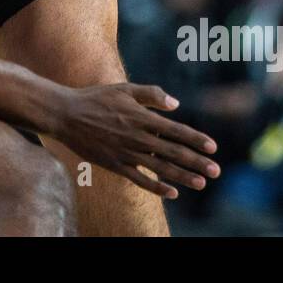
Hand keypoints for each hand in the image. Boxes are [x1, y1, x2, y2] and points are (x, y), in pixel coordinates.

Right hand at [49, 83, 220, 197]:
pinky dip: (157, 187)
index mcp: (141, 117)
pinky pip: (140, 179)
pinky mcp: (115, 165)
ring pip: (160, 169)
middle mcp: (137, 137)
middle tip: (217, 170)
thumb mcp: (124, 89)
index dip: (195, 138)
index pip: (175, 130)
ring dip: (183, 176)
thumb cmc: (96, 98)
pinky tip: (173, 193)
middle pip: (173, 152)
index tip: (213, 147)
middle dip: (197, 161)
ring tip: (202, 183)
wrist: (66, 115)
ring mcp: (126, 153)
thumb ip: (151, 94)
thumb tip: (176, 104)